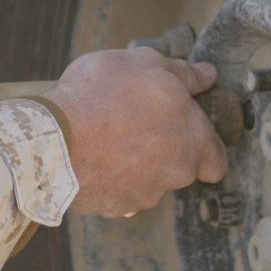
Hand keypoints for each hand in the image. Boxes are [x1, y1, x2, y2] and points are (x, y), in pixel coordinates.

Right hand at [46, 48, 228, 216]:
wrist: (54, 137)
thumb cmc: (102, 96)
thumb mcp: (145, 63)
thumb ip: (183, 73)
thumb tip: (207, 75)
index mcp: (192, 139)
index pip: (216, 161)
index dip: (205, 148)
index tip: (187, 133)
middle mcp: (176, 173)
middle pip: (179, 168)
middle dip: (162, 150)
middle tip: (134, 123)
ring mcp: (145, 194)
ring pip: (148, 181)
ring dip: (133, 163)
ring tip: (105, 136)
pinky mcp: (114, 207)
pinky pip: (117, 191)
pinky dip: (108, 177)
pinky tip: (90, 155)